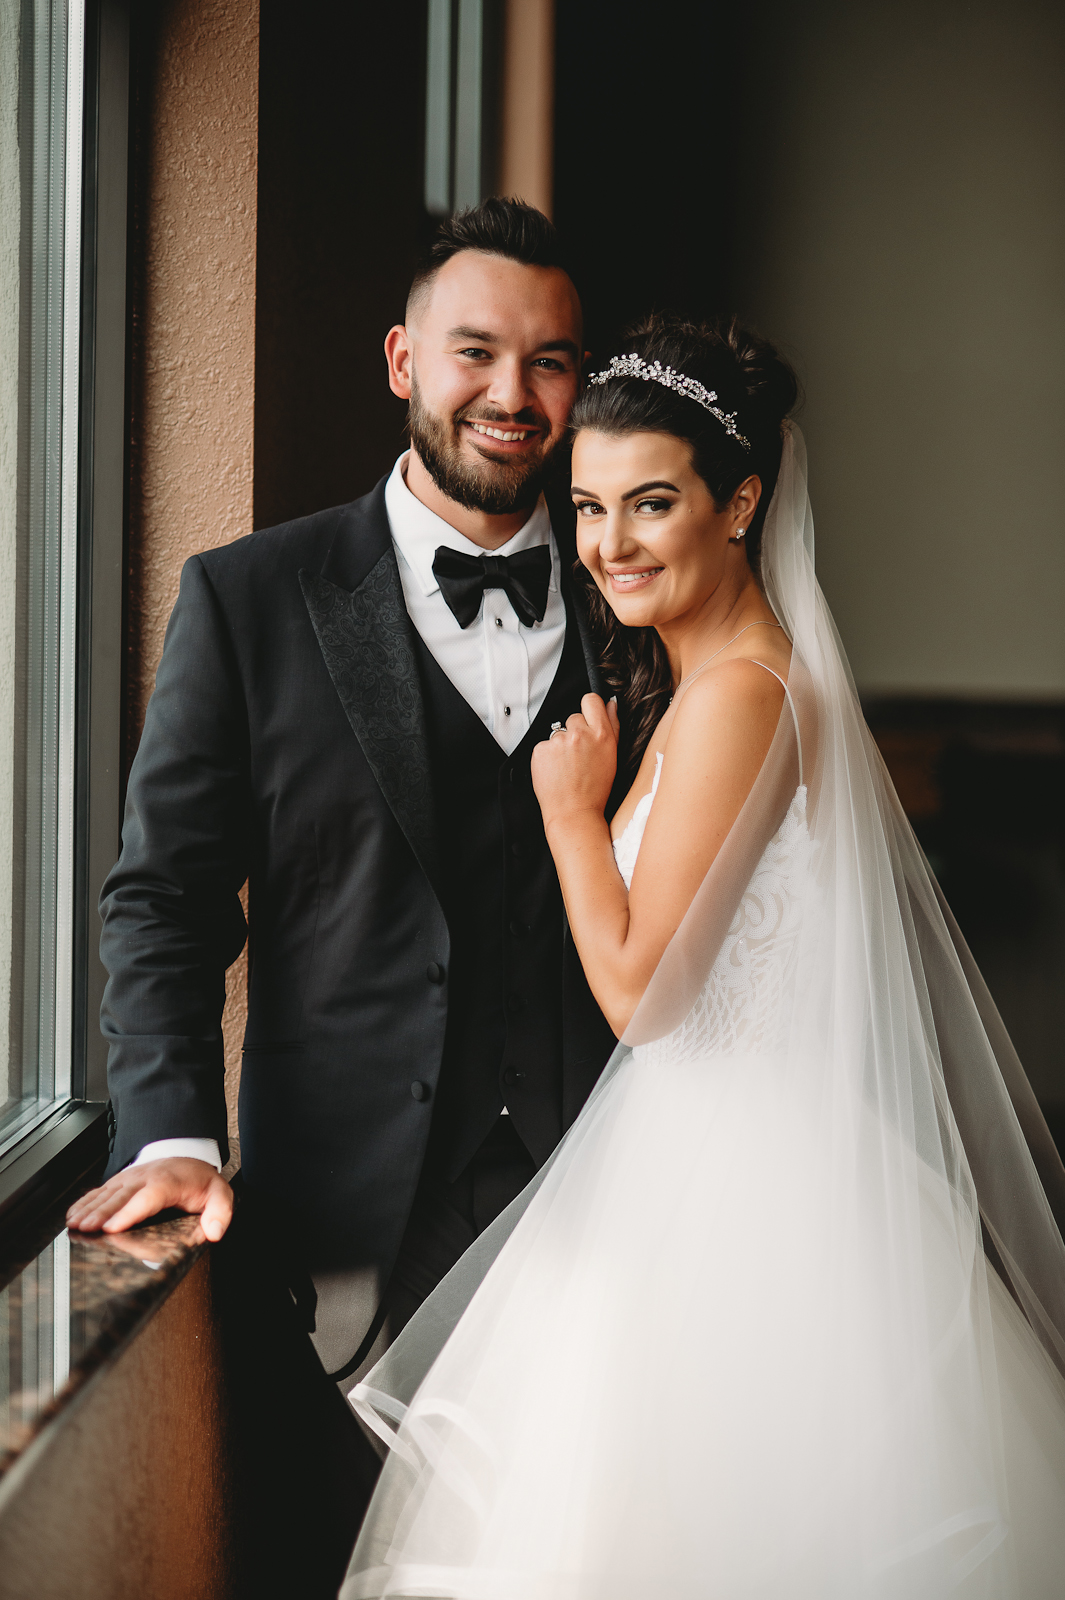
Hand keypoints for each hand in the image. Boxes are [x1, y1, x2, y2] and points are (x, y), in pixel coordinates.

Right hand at [65, 1158, 233, 1241]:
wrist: (190, 1160)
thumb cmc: (201, 1182)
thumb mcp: (220, 1195)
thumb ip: (220, 1213)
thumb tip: (214, 1232)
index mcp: (169, 1182)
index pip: (148, 1198)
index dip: (129, 1213)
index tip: (112, 1228)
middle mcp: (146, 1177)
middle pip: (121, 1196)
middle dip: (101, 1213)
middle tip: (84, 1228)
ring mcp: (132, 1177)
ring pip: (107, 1192)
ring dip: (89, 1208)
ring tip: (74, 1224)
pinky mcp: (122, 1180)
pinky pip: (101, 1189)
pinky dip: (85, 1201)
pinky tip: (73, 1213)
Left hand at [531, 693, 619, 833]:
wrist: (573, 812)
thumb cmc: (595, 790)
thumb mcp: (612, 757)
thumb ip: (612, 726)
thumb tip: (611, 704)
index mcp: (601, 734)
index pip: (591, 700)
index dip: (589, 708)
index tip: (588, 718)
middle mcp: (579, 734)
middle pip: (573, 717)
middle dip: (575, 732)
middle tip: (579, 755)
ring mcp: (558, 741)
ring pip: (558, 732)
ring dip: (561, 745)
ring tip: (567, 767)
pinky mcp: (540, 749)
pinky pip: (544, 745)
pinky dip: (547, 756)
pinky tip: (555, 770)